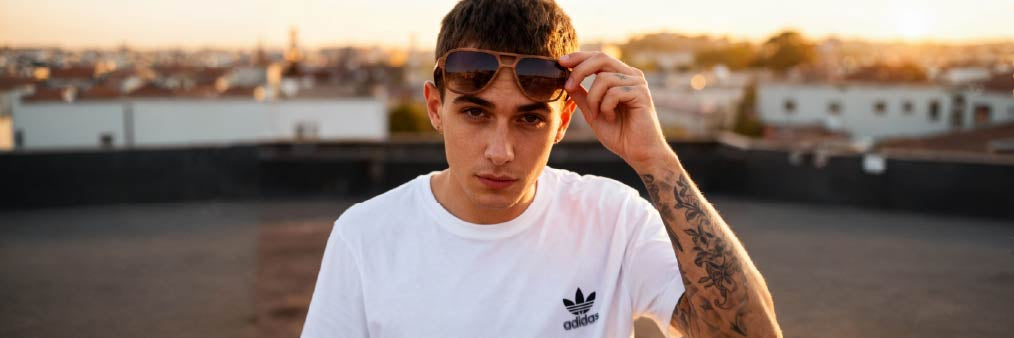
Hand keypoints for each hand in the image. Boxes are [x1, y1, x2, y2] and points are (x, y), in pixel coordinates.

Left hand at [559, 51, 671, 169]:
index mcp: (620, 76)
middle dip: (579, 70)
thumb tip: (565, 81)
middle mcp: (630, 75)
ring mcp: (637, 83)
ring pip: (603, 78)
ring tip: (597, 115)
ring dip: (593, 99)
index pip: (598, 57)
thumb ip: (582, 96)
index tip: (560, 62)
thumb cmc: (619, 134)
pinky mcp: (641, 93)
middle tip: (568, 86)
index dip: (578, 57)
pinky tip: (611, 117)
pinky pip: (613, 92)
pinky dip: (606, 107)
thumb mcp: (592, 113)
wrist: (639, 153)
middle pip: (601, 58)